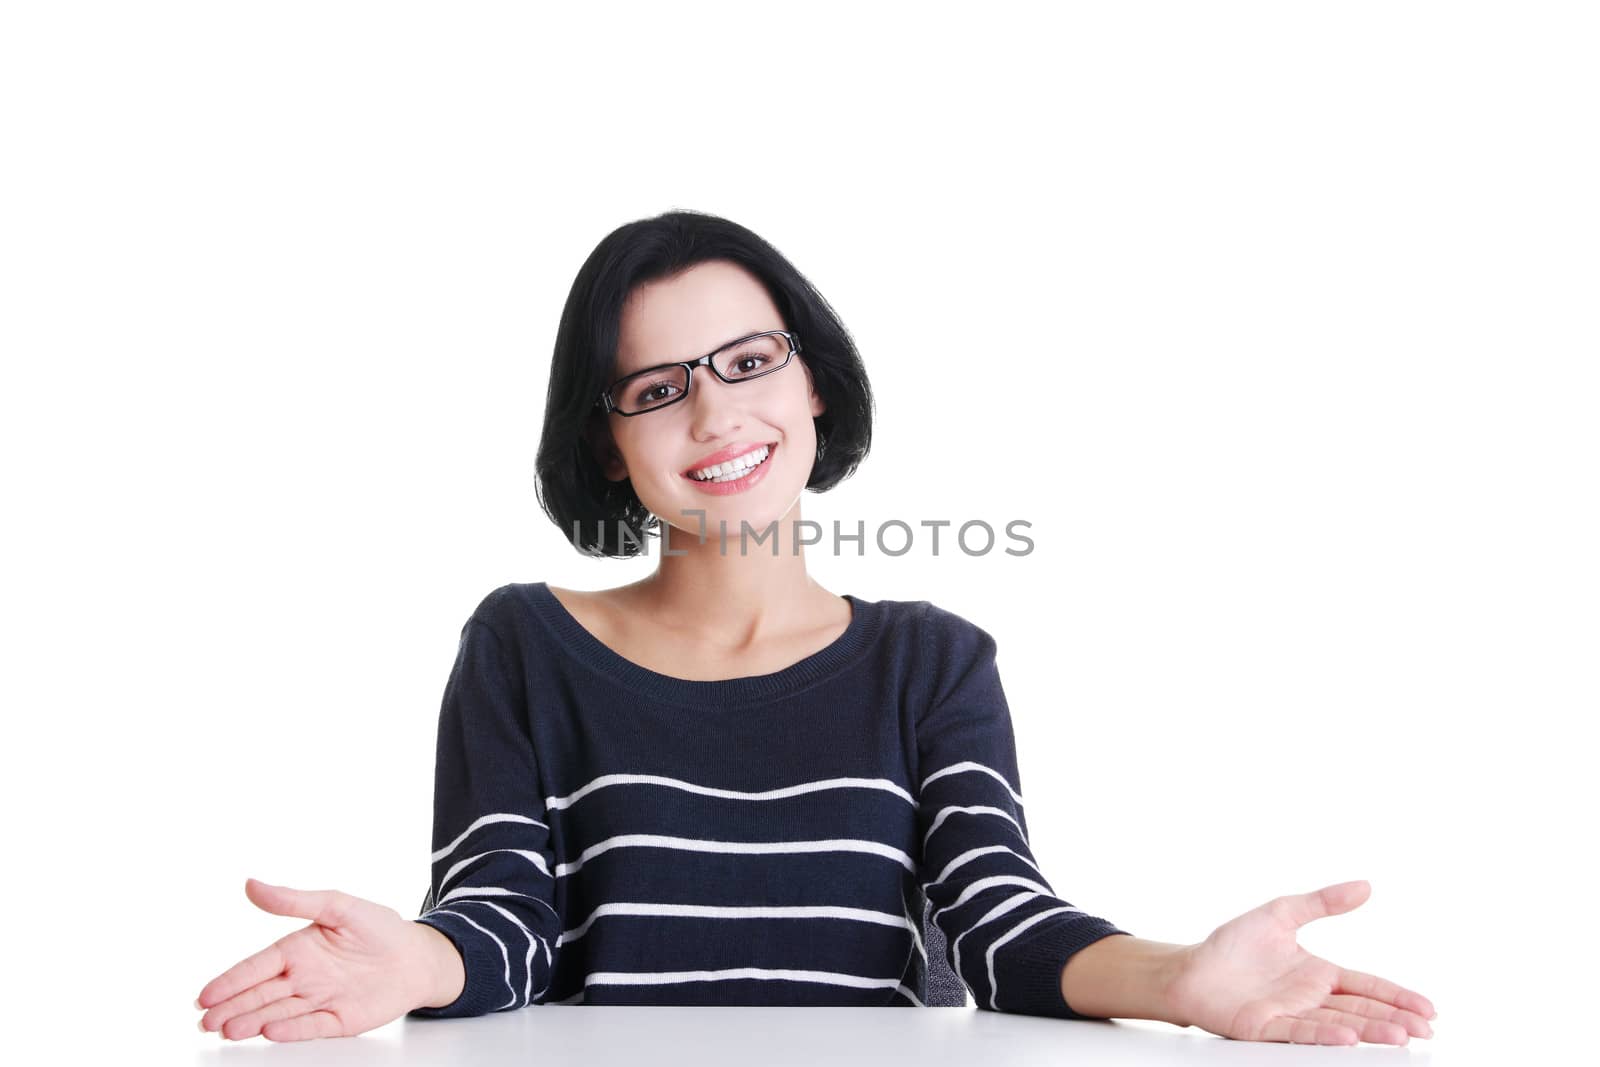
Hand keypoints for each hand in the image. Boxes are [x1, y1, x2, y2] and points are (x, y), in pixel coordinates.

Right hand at [195, 878, 442, 1040]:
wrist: (419, 956)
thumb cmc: (380, 927)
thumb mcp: (337, 906)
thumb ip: (294, 901)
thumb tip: (251, 884)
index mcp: (297, 949)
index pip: (255, 967)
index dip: (229, 982)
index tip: (203, 997)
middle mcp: (303, 978)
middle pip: (259, 995)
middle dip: (231, 1008)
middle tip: (206, 1022)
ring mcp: (319, 1000)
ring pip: (278, 1012)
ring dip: (252, 1021)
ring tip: (228, 1030)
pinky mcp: (338, 1020)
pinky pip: (311, 1026)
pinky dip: (291, 1028)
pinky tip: (270, 1030)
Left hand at [1164, 880, 1436, 1044]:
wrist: (1192, 968)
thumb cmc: (1234, 945)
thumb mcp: (1281, 913)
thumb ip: (1322, 902)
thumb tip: (1365, 885)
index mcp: (1318, 975)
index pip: (1367, 987)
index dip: (1397, 997)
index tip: (1428, 1009)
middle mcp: (1310, 999)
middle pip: (1361, 1010)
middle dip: (1394, 1020)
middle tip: (1426, 1030)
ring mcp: (1291, 1015)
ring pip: (1338, 1025)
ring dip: (1369, 1031)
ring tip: (1400, 1037)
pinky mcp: (1266, 1027)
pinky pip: (1300, 1032)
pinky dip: (1325, 1035)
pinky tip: (1349, 1038)